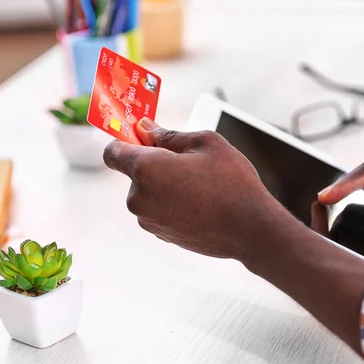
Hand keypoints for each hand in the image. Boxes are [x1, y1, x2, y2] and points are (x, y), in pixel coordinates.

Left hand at [105, 119, 363, 355]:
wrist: (250, 229)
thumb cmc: (232, 182)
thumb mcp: (206, 143)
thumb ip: (168, 134)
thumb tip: (145, 129)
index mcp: (146, 169)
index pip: (112, 152)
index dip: (124, 141)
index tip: (140, 137)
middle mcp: (139, 197)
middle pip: (134, 172)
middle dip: (153, 163)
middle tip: (188, 161)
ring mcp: (148, 219)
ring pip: (147, 192)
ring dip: (163, 184)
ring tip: (199, 185)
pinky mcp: (160, 234)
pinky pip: (158, 210)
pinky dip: (171, 203)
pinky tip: (199, 202)